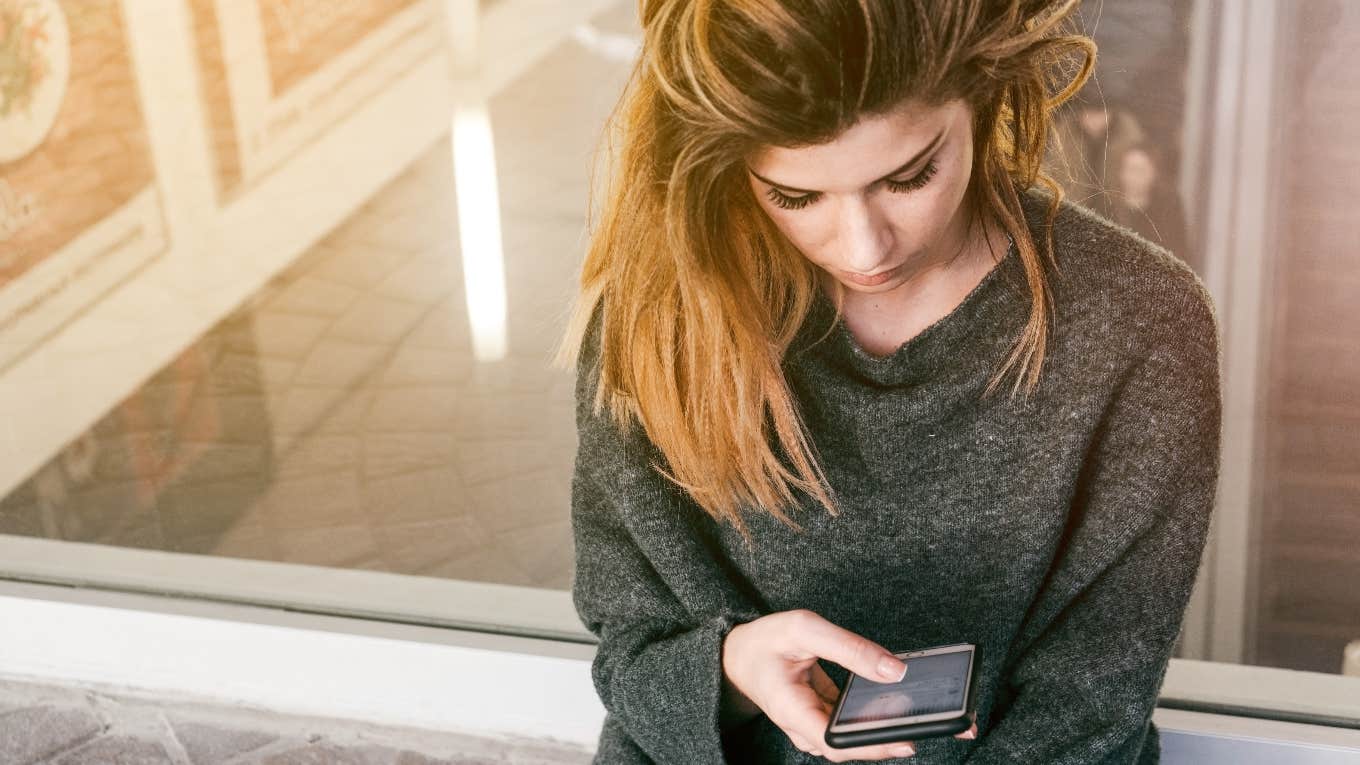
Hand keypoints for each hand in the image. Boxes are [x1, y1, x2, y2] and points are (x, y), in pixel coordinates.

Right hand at [721, 609, 977, 761]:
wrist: (737, 655)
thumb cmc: (764, 641)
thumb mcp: (803, 629)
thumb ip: (848, 647)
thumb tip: (895, 670)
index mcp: (792, 712)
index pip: (837, 742)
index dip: (875, 745)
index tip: (911, 740)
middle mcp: (806, 729)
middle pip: (857, 746)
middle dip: (902, 739)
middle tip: (954, 727)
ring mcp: (817, 728)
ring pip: (861, 738)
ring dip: (899, 729)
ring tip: (942, 716)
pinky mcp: (827, 719)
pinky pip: (859, 724)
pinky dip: (886, 715)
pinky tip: (915, 703)